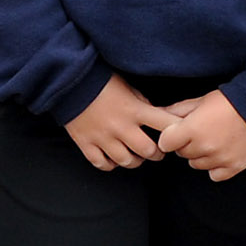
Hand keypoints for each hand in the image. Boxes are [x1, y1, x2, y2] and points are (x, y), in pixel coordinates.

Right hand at [65, 75, 181, 171]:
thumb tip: (155, 116)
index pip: (166, 125)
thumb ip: (142, 102)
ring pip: (127, 162)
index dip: (176, 131)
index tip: (178, 134)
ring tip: (134, 154)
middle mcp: (121, 126)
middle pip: (148, 151)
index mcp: (134, 109)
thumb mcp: (127, 86)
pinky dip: (110, 163)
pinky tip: (112, 157)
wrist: (68, 81)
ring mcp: (103, 137)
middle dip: (157, 153)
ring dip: (135, 160)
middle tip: (157, 150)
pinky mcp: (86, 143)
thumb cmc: (100, 81)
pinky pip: (103, 164)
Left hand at [156, 89, 245, 181]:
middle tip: (198, 132)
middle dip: (185, 144)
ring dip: (200, 155)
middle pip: (182, 153)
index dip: (169, 137)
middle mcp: (204, 147)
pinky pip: (214, 175)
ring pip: (196, 164)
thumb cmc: (230, 101)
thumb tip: (158, 113)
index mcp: (192, 129)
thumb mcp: (200, 100)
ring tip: (212, 140)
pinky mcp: (233, 167)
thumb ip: (177, 110)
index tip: (174, 133)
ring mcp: (219, 159)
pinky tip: (220, 153)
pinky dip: (215, 167)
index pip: (165, 143)